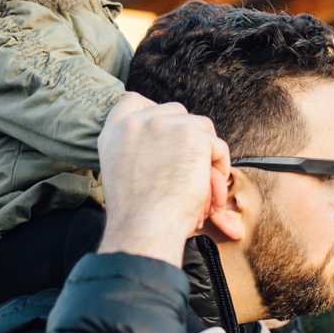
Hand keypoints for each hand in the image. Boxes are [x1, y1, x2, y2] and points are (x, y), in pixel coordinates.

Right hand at [98, 93, 229, 265]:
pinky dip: (219, 169)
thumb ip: (139, 151)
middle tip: (190, 169)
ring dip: (206, 155)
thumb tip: (170, 145)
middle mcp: (136, 122)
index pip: (132, 101)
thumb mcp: (123, 174)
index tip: (166, 131)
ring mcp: (164, 124)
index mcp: (113, 133)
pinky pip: (217, 146)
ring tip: (202, 188)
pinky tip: (209, 193)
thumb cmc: (137, 219)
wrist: (144, 231)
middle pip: (175, 112)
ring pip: (200, 127)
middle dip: (188, 137)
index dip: (154, 113)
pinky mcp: (191, 134)